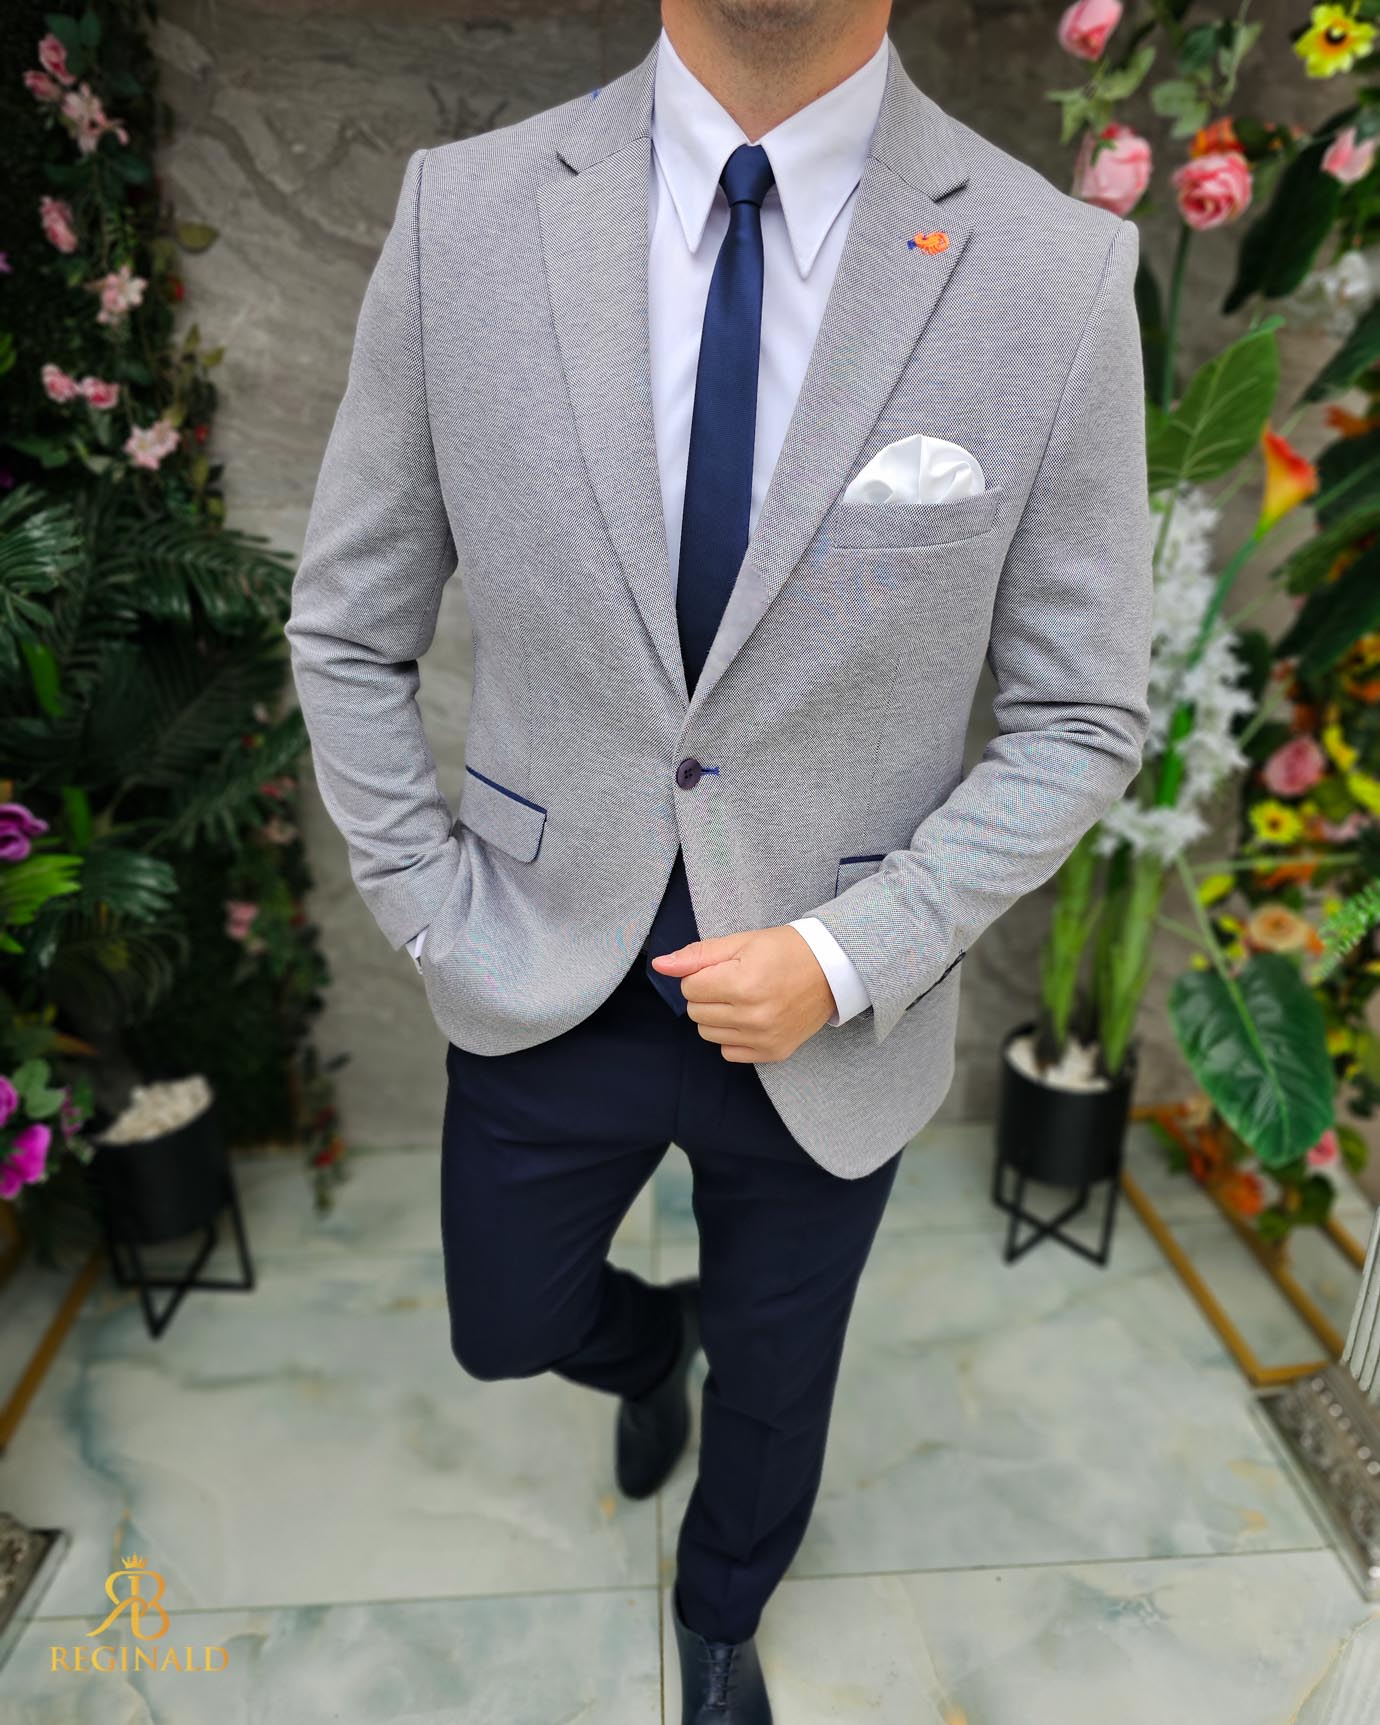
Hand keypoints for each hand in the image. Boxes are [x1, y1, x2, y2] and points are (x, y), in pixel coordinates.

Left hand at [650, 925, 835, 1062]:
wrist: (831, 969)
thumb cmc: (784, 951)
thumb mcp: (740, 942)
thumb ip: (697, 955)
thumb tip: (660, 965)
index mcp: (743, 984)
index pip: (690, 988)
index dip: (701, 975)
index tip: (723, 968)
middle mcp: (753, 1016)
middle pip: (696, 1012)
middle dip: (707, 995)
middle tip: (733, 982)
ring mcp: (764, 1038)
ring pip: (708, 1033)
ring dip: (717, 1016)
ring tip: (743, 998)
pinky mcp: (773, 1052)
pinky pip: (729, 1052)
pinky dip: (733, 1036)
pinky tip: (751, 1017)